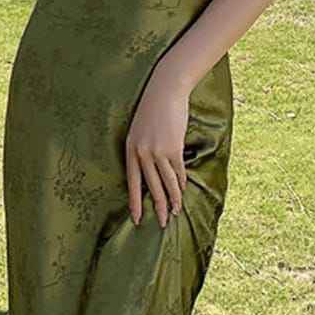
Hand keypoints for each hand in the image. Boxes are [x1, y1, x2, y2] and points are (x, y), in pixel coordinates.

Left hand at [126, 68, 189, 227]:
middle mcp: (142, 153)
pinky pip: (178, 171)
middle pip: (151, 187)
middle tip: (161, 223)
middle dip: (157, 207)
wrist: (164, 91)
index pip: (132, 182)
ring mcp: (158, 151)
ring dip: (173, 199)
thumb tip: (149, 172)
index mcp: (130, 149)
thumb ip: (141, 151)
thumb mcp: (139, 131)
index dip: (135, 202)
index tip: (137, 219)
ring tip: (175, 212)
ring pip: (166, 182)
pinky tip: (183, 190)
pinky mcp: (173, 147)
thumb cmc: (152, 111)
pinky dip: (182, 182)